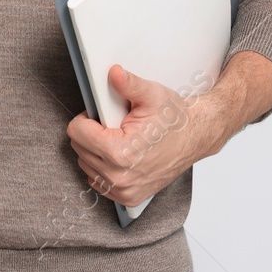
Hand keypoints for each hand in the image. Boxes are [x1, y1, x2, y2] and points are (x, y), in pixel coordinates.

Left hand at [65, 65, 224, 207]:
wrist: (195, 138)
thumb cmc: (174, 119)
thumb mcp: (152, 95)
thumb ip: (129, 84)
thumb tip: (114, 73)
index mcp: (121, 153)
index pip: (76, 132)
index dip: (87, 118)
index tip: (103, 115)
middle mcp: (120, 177)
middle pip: (79, 148)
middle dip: (92, 133)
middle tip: (115, 126)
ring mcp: (124, 191)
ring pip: (85, 164)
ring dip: (96, 150)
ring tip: (120, 139)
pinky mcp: (128, 198)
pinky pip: (97, 180)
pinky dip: (103, 166)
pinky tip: (120, 155)